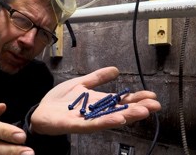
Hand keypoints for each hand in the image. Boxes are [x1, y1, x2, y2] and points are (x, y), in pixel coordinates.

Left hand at [30, 67, 160, 134]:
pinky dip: (106, 122)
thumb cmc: (59, 100)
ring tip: (141, 112)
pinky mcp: (75, 125)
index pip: (121, 100)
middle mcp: (96, 112)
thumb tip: (116, 69)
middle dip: (137, 108)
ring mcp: (87, 120)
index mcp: (98, 102)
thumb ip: (97, 77)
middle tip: (155, 106)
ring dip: (126, 115)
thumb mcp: (80, 83)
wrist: (40, 111)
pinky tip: (118, 119)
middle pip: (120, 110)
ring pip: (110, 118)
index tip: (152, 96)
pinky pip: (92, 124)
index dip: (136, 98)